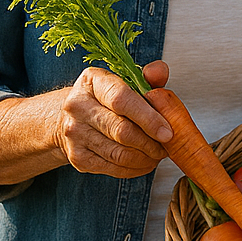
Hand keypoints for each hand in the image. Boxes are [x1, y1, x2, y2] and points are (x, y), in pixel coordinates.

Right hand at [55, 62, 172, 178]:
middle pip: (121, 130)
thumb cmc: (108, 97)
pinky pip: (112, 168)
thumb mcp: (127, 80)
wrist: (73, 117)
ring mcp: (74, 134)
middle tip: (167, 146)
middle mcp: (78, 106)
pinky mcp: (77, 157)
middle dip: (150, 142)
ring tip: (159, 154)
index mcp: (92, 81)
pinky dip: (134, 169)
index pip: (122, 100)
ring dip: (145, 158)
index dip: (148, 118)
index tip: (168, 132)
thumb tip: (160, 72)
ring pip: (118, 153)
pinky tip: (145, 163)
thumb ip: (148, 77)